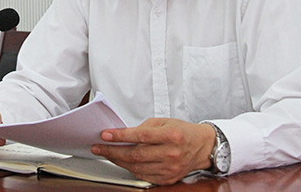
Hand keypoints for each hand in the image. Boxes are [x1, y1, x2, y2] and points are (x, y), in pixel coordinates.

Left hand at [91, 118, 215, 184]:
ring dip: (118, 161)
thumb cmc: (182, 132)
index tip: (105, 135)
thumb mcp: (164, 121)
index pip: (140, 136)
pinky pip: (143, 176)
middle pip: (135, 155)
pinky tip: (122, 162)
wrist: (202, 147)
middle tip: (98, 147)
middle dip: (113, 151)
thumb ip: (144, 128)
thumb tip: (123, 134)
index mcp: (170, 136)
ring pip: (137, 167)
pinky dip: (130, 169)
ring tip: (107, 154)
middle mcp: (170, 153)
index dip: (120, 136)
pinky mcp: (168, 178)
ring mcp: (169, 168)